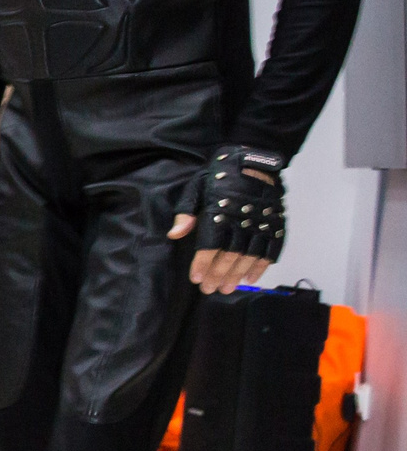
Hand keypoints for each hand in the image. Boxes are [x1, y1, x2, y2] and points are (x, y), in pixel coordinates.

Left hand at [173, 146, 283, 294]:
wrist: (254, 160)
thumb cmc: (220, 175)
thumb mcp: (197, 187)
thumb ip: (186, 212)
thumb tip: (175, 234)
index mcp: (219, 213)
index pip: (209, 245)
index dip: (202, 264)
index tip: (196, 279)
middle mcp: (241, 221)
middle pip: (229, 256)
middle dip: (218, 275)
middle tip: (209, 290)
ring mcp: (261, 224)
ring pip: (249, 256)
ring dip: (237, 275)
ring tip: (228, 289)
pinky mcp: (275, 225)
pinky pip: (271, 250)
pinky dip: (261, 266)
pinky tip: (251, 279)